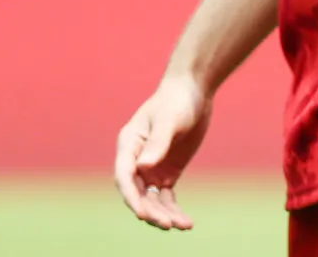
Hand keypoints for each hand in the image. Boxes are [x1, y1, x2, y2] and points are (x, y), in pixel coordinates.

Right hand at [114, 72, 213, 229]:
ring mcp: (150, 168)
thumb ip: (158, 142)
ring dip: (163, 215)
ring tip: (182, 225)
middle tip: (167, 225)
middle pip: (137, 193)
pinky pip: (166, 198)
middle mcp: (136, 160)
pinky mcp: (166, 172)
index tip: (142, 214)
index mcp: (128, 145)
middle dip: (150, 211)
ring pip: (151, 200)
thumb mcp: (169, 120)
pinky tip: (186, 223)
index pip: (124, 176)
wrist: (193, 91)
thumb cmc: (177, 100)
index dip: (131, 197)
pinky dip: (173, 210)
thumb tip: (143, 167)